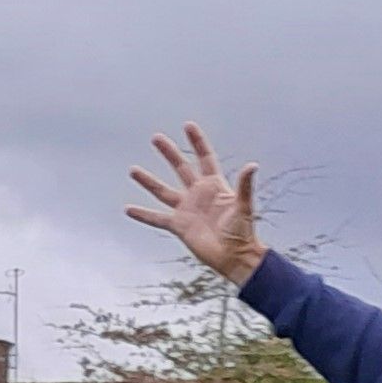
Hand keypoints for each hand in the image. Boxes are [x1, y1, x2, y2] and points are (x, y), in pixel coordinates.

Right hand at [121, 124, 266, 284]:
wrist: (234, 257)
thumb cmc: (243, 231)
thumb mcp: (244, 206)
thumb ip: (245, 185)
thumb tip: (252, 165)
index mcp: (215, 186)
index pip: (205, 158)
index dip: (197, 142)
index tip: (188, 125)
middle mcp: (198, 194)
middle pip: (180, 168)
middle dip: (168, 153)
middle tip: (156, 138)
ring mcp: (186, 209)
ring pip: (163, 190)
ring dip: (148, 181)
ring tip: (133, 170)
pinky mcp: (178, 225)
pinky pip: (157, 219)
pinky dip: (143, 214)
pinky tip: (129, 209)